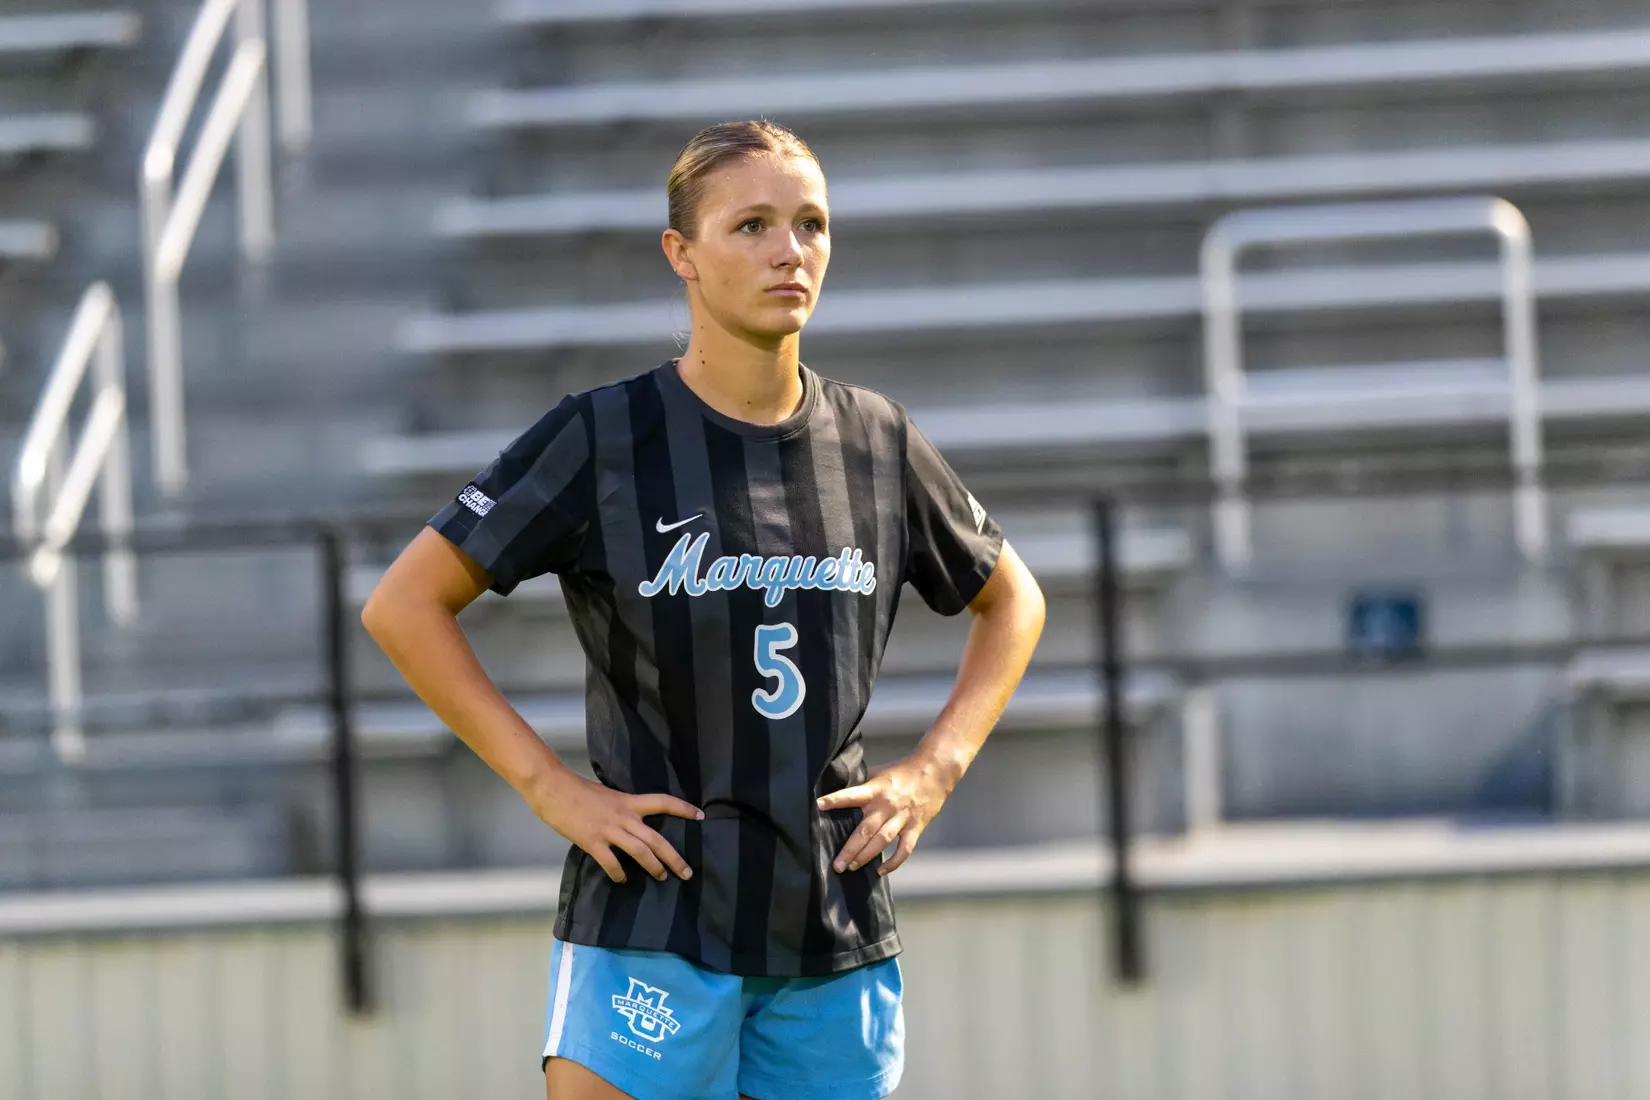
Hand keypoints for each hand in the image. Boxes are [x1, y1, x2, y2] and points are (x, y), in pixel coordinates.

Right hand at [524, 768, 701, 884]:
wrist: (554, 788)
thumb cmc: (578, 791)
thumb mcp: (608, 796)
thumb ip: (622, 808)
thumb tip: (631, 822)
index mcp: (629, 801)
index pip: (663, 802)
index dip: (683, 808)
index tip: (701, 816)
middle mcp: (624, 816)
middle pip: (657, 838)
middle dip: (674, 857)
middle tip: (687, 872)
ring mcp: (609, 830)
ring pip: (640, 852)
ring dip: (654, 867)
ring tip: (662, 877)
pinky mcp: (593, 841)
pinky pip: (611, 862)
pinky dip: (619, 874)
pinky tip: (622, 880)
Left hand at [816, 754, 955, 876]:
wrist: (934, 771)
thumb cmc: (904, 771)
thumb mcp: (879, 773)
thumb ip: (863, 783)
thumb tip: (842, 788)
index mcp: (876, 790)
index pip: (851, 795)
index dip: (835, 800)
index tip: (819, 805)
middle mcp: (887, 806)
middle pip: (865, 831)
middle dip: (849, 850)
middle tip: (837, 865)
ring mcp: (902, 818)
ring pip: (881, 842)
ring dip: (865, 857)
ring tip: (851, 867)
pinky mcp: (915, 827)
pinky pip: (904, 849)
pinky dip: (893, 863)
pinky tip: (881, 871)